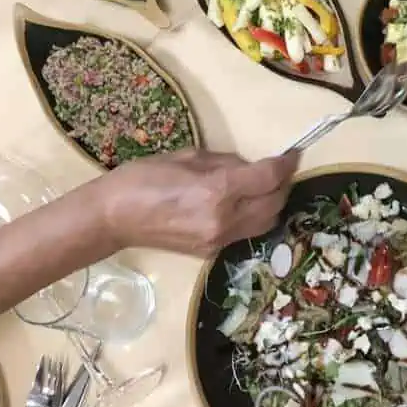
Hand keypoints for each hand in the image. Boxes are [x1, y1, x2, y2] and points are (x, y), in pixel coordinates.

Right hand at [101, 147, 300, 256]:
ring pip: (266, 223)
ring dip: (273, 203)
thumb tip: (250, 167)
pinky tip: (245, 203)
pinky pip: (246, 233)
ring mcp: (219, 240)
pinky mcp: (212, 253)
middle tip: (280, 168)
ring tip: (266, 186)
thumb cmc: (144, 178)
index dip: (286, 164)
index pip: (269, 178)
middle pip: (275, 203)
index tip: (293, 153)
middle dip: (283, 184)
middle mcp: (224, 219)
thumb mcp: (189, 157)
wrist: (113, 218)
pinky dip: (255, 217)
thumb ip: (226, 163)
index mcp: (217, 191)